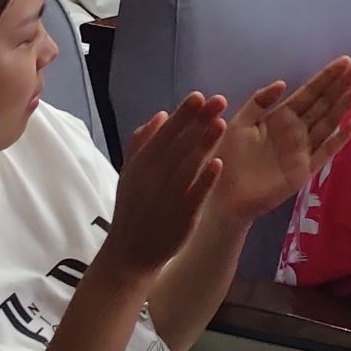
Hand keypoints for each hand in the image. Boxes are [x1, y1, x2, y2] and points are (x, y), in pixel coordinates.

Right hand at [100, 93, 228, 280]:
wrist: (129, 255)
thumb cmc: (134, 209)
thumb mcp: (130, 175)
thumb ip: (142, 145)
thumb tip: (159, 114)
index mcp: (140, 166)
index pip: (164, 135)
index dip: (182, 115)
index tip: (199, 95)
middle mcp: (152, 180)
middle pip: (178, 146)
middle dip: (198, 122)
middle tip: (219, 100)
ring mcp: (167, 199)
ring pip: (187, 167)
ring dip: (204, 145)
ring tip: (221, 123)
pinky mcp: (181, 218)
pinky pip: (194, 196)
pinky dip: (205, 180)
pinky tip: (218, 163)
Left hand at [210, 58, 350, 219]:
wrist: (223, 195)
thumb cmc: (228, 157)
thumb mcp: (239, 123)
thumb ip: (259, 102)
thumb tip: (282, 83)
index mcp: (281, 116)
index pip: (309, 92)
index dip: (327, 77)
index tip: (345, 60)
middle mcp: (297, 129)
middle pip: (325, 103)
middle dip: (342, 85)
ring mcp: (304, 149)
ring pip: (330, 122)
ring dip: (346, 105)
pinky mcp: (305, 169)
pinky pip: (326, 151)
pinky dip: (340, 137)